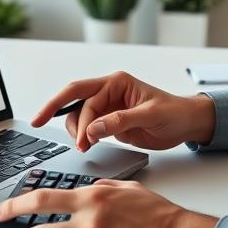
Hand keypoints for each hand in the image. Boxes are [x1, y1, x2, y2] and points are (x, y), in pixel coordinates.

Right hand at [31, 71, 215, 152]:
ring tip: (83, 145)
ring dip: (74, 128)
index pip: (88, 97)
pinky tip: (83, 143)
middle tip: (40, 124)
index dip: (81, 119)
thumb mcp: (151, 115)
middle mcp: (109, 91)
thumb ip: (121, 120)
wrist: (187, 123)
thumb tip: (94, 128)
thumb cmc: (174, 113)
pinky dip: (81, 134)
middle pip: (73, 97)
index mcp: (117, 82)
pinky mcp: (108, 121)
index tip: (80, 139)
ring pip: (77, 113)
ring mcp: (107, 106)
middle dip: (55, 110)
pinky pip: (86, 125)